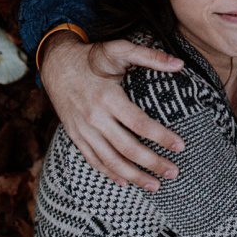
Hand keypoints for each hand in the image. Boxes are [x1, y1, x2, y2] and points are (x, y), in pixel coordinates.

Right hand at [40, 32, 184, 190]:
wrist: (56, 64)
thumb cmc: (92, 57)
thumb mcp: (119, 50)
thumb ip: (150, 57)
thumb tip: (180, 64)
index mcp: (108, 98)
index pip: (139, 124)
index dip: (161, 136)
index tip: (180, 146)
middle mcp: (95, 117)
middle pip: (127, 148)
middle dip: (152, 163)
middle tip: (173, 172)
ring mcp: (83, 130)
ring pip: (111, 160)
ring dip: (134, 176)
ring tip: (155, 185)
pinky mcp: (76, 136)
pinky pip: (93, 160)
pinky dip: (110, 173)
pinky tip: (126, 182)